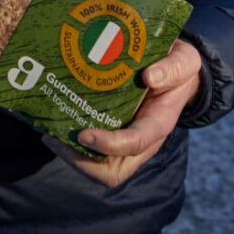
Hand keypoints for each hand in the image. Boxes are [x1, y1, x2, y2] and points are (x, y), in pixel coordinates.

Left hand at [44, 38, 201, 187]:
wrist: (176, 71)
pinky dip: (70, 144)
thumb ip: (172, 68)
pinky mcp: (112, 132)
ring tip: (49, 135)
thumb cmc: (179, 67)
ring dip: (71, 156)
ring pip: (97, 166)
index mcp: (159, 123)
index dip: (109, 144)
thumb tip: (149, 77)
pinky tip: (54, 124)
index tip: (84, 134)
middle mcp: (141, 140)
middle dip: (82, 162)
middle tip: (56, 140)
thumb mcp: (184, 61)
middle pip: (111, 172)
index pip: (135, 144)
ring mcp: (125, 139)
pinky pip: (90, 151)